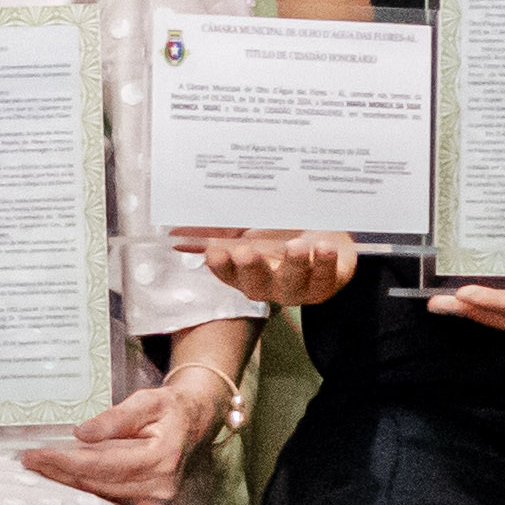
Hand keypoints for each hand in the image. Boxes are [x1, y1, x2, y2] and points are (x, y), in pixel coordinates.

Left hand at [21, 376, 228, 504]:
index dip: (64, 461)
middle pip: (96, 485)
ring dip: (67, 487)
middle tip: (28, 462)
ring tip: (38, 472)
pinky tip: (62, 486)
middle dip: (58, 474)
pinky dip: (85, 496)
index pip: (101, 463)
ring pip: (100, 499)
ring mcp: (157, 503)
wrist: (195, 424)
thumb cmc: (169, 409)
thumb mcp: (146, 401)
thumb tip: (80, 434)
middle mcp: (159, 486)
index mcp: (160, 457)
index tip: (36, 454)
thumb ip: (115, 417)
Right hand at [169, 226, 357, 309]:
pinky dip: (326, 265)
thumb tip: (176, 229)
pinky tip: (325, 248)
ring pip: (293, 286)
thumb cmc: (283, 221)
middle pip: (256, 286)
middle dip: (252, 269)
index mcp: (246, 270)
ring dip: (294, 266)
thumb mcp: (251, 217)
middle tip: (248, 251)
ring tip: (298, 246)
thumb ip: (218, 224)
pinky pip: (326, 281)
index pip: (227, 273)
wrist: (326, 221)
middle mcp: (270, 284)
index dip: (221, 266)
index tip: (215, 251)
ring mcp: (300, 287)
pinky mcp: (328, 284)